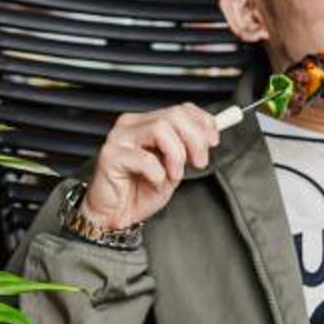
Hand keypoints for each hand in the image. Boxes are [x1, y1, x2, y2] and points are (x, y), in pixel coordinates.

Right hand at [76, 104, 221, 235]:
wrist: (115, 215)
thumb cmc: (140, 191)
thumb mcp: (174, 167)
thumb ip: (187, 149)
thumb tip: (209, 135)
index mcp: (146, 123)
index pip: (181, 109)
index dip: (203, 122)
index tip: (213, 141)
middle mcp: (131, 125)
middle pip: (174, 115)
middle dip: (195, 139)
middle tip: (199, 162)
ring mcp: (119, 137)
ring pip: (160, 128)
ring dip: (176, 154)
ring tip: (174, 175)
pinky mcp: (111, 155)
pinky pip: (145, 158)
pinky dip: (157, 174)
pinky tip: (154, 183)